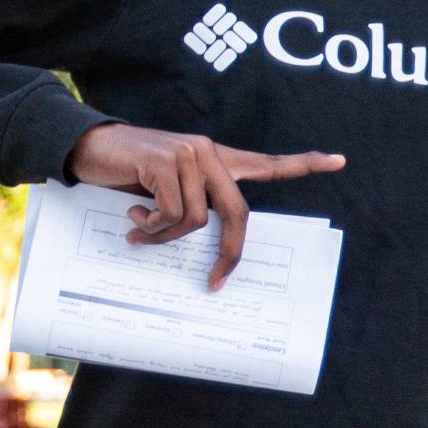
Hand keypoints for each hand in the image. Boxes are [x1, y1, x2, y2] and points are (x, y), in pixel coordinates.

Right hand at [69, 123, 343, 286]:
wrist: (88, 146)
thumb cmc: (129, 172)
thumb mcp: (166, 190)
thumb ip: (192, 206)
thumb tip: (207, 244)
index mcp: (216, 159)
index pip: (267, 163)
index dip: (304, 164)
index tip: (339, 160)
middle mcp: (209, 152)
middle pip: (237, 213)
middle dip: (228, 253)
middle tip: (214, 281)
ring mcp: (190, 154)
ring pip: (197, 220)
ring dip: (167, 237)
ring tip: (141, 231)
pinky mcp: (166, 160)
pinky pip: (172, 214)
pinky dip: (152, 228)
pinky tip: (132, 218)